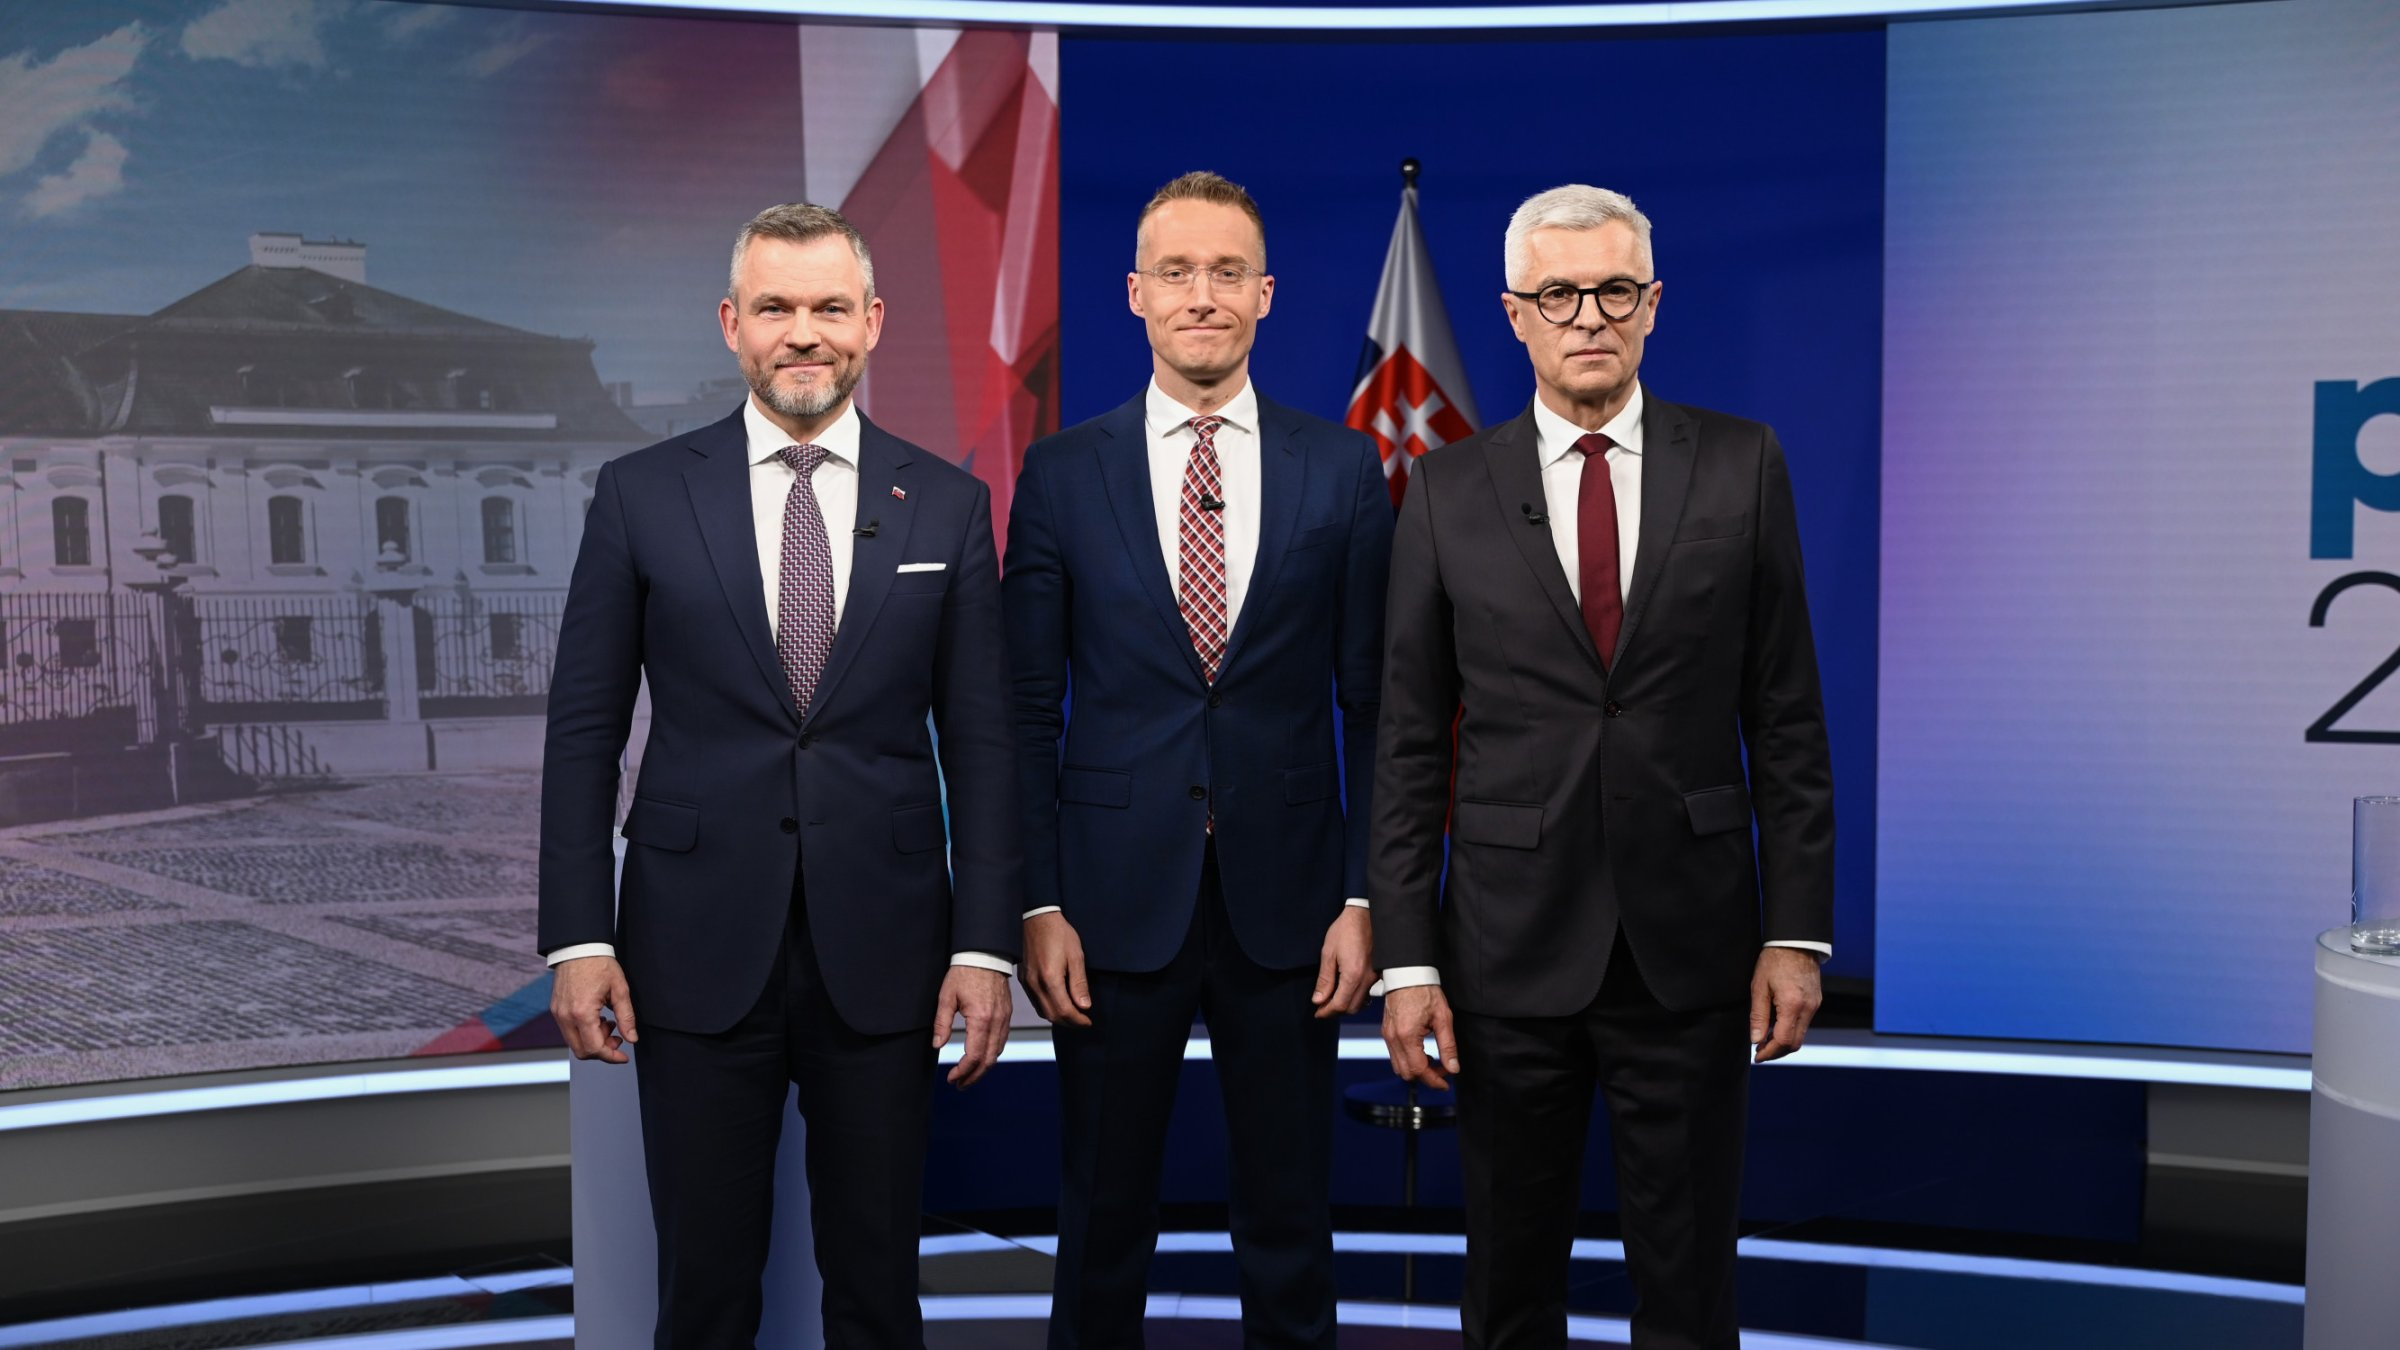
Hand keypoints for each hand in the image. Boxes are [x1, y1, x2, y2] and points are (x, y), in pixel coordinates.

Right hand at [550, 955, 637, 1063]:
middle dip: (602, 1050)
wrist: (578, 947)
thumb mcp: (620, 989)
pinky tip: (597, 1018)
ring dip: (593, 1041)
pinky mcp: (556, 1010)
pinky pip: (569, 1031)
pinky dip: (584, 1032)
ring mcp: (558, 1014)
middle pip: (581, 1051)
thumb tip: (632, 1038)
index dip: (611, 1056)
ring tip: (608, 1023)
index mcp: (582, 1012)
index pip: (595, 1048)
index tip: (623, 1056)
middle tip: (617, 1038)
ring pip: (574, 1043)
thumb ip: (626, 1017)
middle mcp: (566, 1016)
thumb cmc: (599, 963)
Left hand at [934, 965, 1012, 1087]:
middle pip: (988, 1060)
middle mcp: (996, 1022)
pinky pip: (1002, 1041)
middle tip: (959, 1084)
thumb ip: (942, 1023)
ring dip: (983, 1068)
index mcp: (981, 1019)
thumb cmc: (964, 973)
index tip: (952, 1078)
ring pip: (997, 1052)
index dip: (963, 1071)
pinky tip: (981, 1057)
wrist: (985, 954)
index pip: (974, 1056)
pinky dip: (991, 1054)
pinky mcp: (1007, 1015)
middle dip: (974, 1076)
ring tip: (969, 1075)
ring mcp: (1004, 1019)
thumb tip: (937, 1046)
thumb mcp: (946, 997)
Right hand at [1020, 911, 1092, 1026]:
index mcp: (1050, 979)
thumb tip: (1085, 1006)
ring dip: (1058, 1017)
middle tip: (1083, 1021)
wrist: (1037, 918)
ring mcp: (1027, 983)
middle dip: (1069, 1022)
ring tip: (1073, 1015)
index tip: (1088, 1021)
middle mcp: (1036, 985)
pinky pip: (1036, 1002)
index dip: (1078, 1020)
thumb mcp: (1076, 956)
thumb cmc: (1059, 934)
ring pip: (1042, 1011)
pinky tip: (1058, 1004)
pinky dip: (1048, 1009)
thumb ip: (1079, 983)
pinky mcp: (1024, 979)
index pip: (1065, 1011)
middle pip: (1052, 1015)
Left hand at [1311, 906, 1373, 1018]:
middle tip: (1322, 1007)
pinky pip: (1368, 993)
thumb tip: (1318, 1000)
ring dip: (1346, 1005)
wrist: (1366, 914)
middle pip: (1351, 1008)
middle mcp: (1367, 979)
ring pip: (1361, 1003)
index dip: (1326, 1012)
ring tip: (1333, 999)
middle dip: (1335, 1011)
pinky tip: (1347, 991)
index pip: (1340, 1005)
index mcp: (1353, 975)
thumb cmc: (1345, 930)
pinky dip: (1356, 998)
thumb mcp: (1328, 953)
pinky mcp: (1379, 973)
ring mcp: (1375, 977)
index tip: (1317, 1012)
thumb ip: (1324, 979)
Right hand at [1381, 983, 1458, 1089]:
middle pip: (1406, 1073)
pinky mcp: (1386, 1032)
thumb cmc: (1425, 991)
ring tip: (1433, 1060)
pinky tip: (1422, 1051)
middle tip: (1442, 1071)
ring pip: (1398, 1067)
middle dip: (1425, 1077)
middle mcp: (1393, 1038)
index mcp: (1407, 1036)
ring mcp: (1387, 1035)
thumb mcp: (1443, 1018)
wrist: (1407, 974)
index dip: (1434, 1081)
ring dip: (1416, 1069)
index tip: (1446, 1083)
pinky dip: (1409, 1060)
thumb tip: (1453, 1068)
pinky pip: (1395, 1056)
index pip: (1419, 1070)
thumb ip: (1448, 1046)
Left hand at [1749, 946, 1823, 1063]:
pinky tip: (1777, 1027)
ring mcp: (1815, 1006)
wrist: (1796, 942)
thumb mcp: (1759, 987)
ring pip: (1801, 1035)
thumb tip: (1756, 1039)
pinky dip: (1791, 1031)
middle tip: (1759, 1051)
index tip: (1757, 1056)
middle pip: (1795, 1043)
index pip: (1783, 1041)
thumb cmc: (1774, 961)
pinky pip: (1804, 1024)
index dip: (1769, 1052)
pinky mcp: (1816, 1002)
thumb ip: (1758, 1016)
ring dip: (1784, 1042)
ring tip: (1765, 1040)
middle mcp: (1808, 1009)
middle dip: (1777, 1052)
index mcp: (1792, 1005)